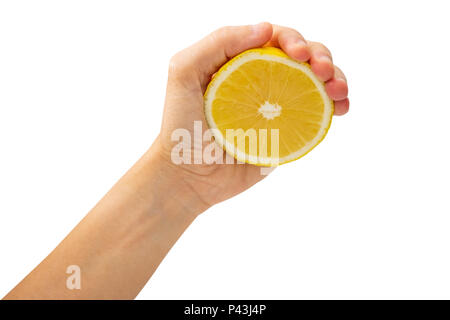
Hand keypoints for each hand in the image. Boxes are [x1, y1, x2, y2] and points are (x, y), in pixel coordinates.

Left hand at [154, 22, 348, 210]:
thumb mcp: (184, 72)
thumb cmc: (180, 125)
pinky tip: (339, 108)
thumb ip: (218, 42)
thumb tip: (266, 29)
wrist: (189, 176)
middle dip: (320, 57)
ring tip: (338, 91)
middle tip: (323, 72)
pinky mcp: (285, 133)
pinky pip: (315, 114)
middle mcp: (261, 81)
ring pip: (314, 83)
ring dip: (335, 79)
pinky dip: (333, 106)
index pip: (274, 39)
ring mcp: (275, 107)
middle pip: (301, 58)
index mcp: (240, 62)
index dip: (293, 39)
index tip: (299, 54)